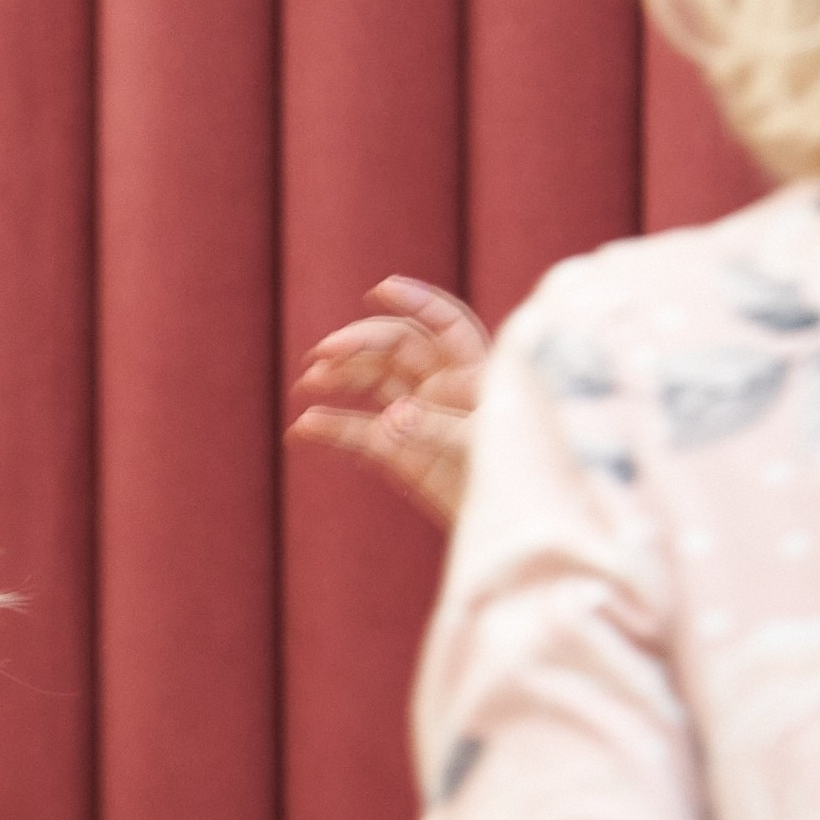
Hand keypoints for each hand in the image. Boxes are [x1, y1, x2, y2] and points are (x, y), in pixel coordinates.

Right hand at [289, 276, 488, 525]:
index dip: (416, 302)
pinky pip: (358, 433)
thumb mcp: (485, 448)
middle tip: (323, 353)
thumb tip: (390, 417)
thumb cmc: (517, 481)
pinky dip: (330, 429)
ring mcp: (417, 416)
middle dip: (359, 341)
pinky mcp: (397, 452)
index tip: (380, 291)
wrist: (513, 529)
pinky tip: (302, 429)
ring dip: (339, 375)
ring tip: (309, 383)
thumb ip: (437, 430)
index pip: (444, 324)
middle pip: (396, 345)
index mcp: (475, 372)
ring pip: (371, 379)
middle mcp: (443, 385)